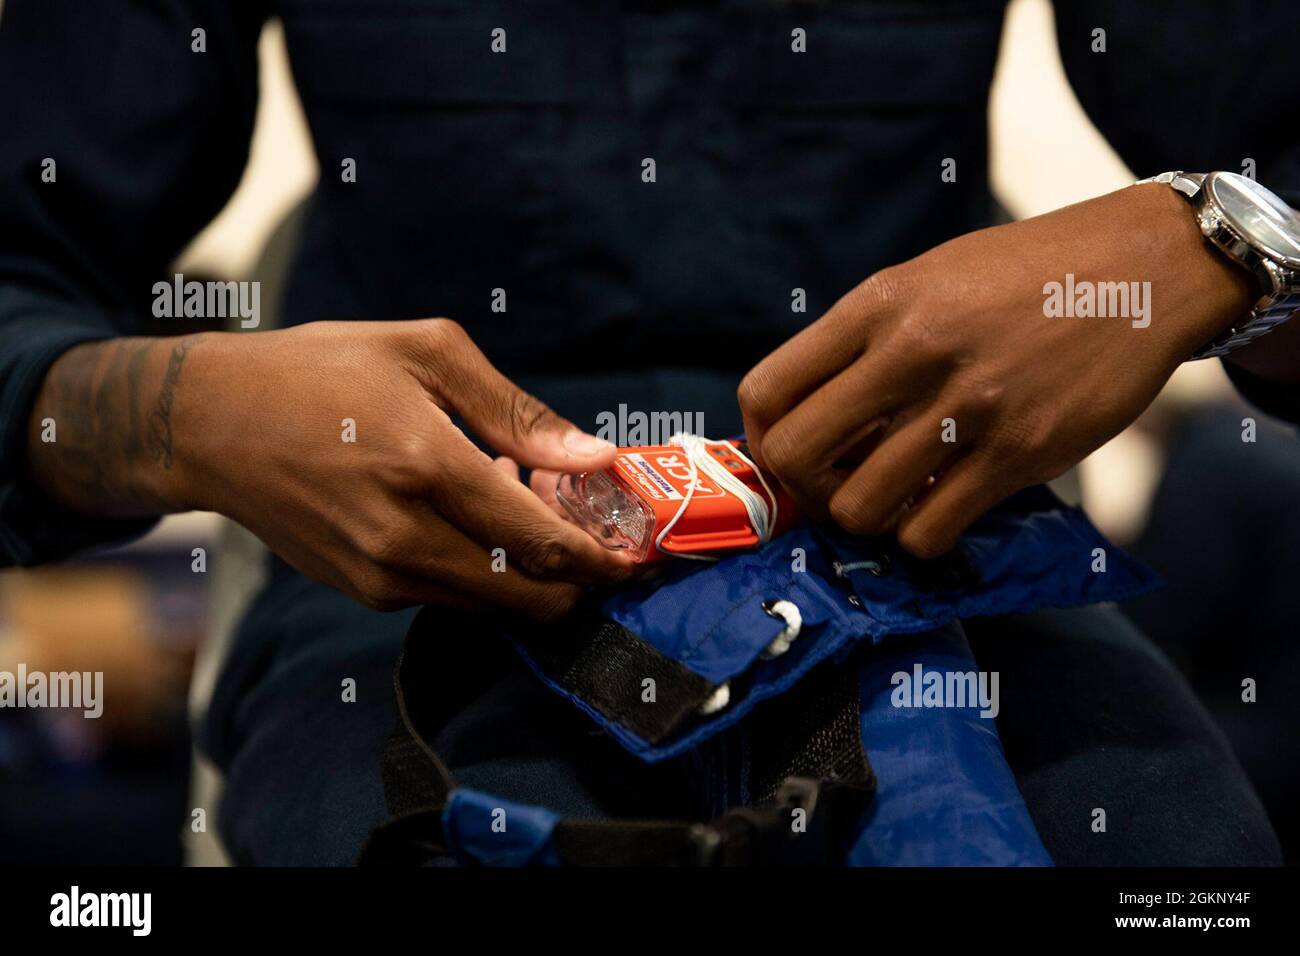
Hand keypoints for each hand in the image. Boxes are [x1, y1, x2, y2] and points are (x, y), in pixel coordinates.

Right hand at [30, 319, 633, 616]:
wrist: (210, 424)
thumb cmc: (322, 372)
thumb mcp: (425, 354)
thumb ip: (517, 412)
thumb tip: (595, 458)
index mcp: (425, 465)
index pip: (543, 542)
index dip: (604, 559)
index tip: (639, 555)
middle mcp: (402, 536)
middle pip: (531, 595)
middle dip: (581, 580)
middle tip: (602, 541)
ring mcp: (379, 574)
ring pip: (496, 606)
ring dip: (533, 574)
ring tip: (527, 506)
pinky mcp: (363, 592)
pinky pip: (453, 598)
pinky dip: (487, 572)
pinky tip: (477, 515)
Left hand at [739, 184, 1255, 557]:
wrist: (1142, 268)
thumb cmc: (1021, 276)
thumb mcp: (926, 279)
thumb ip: (862, 341)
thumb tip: (802, 420)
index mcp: (879, 304)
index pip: (768, 390)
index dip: (759, 437)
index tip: (783, 452)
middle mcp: (914, 352)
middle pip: (796, 456)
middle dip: (802, 489)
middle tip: (833, 486)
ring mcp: (968, 406)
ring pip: (858, 507)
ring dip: (866, 517)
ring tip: (894, 498)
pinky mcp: (1020, 453)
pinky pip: (929, 530)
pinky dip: (921, 534)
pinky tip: (941, 508)